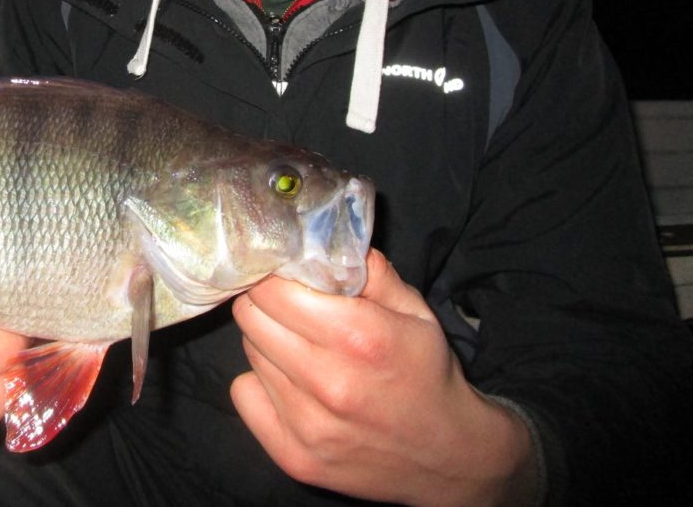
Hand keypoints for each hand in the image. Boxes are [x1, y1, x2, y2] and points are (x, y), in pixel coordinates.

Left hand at [231, 250, 536, 505]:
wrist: (448, 456)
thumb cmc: (427, 373)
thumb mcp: (414, 311)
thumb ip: (369, 270)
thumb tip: (324, 237)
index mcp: (359, 336)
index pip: (272, 289)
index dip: (273, 276)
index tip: (283, 275)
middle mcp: (329, 382)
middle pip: (251, 317)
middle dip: (265, 304)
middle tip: (288, 308)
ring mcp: (308, 425)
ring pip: (250, 353)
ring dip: (268, 343)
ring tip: (302, 349)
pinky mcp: (293, 455)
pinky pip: (244, 394)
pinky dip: (259, 383)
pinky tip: (292, 384)